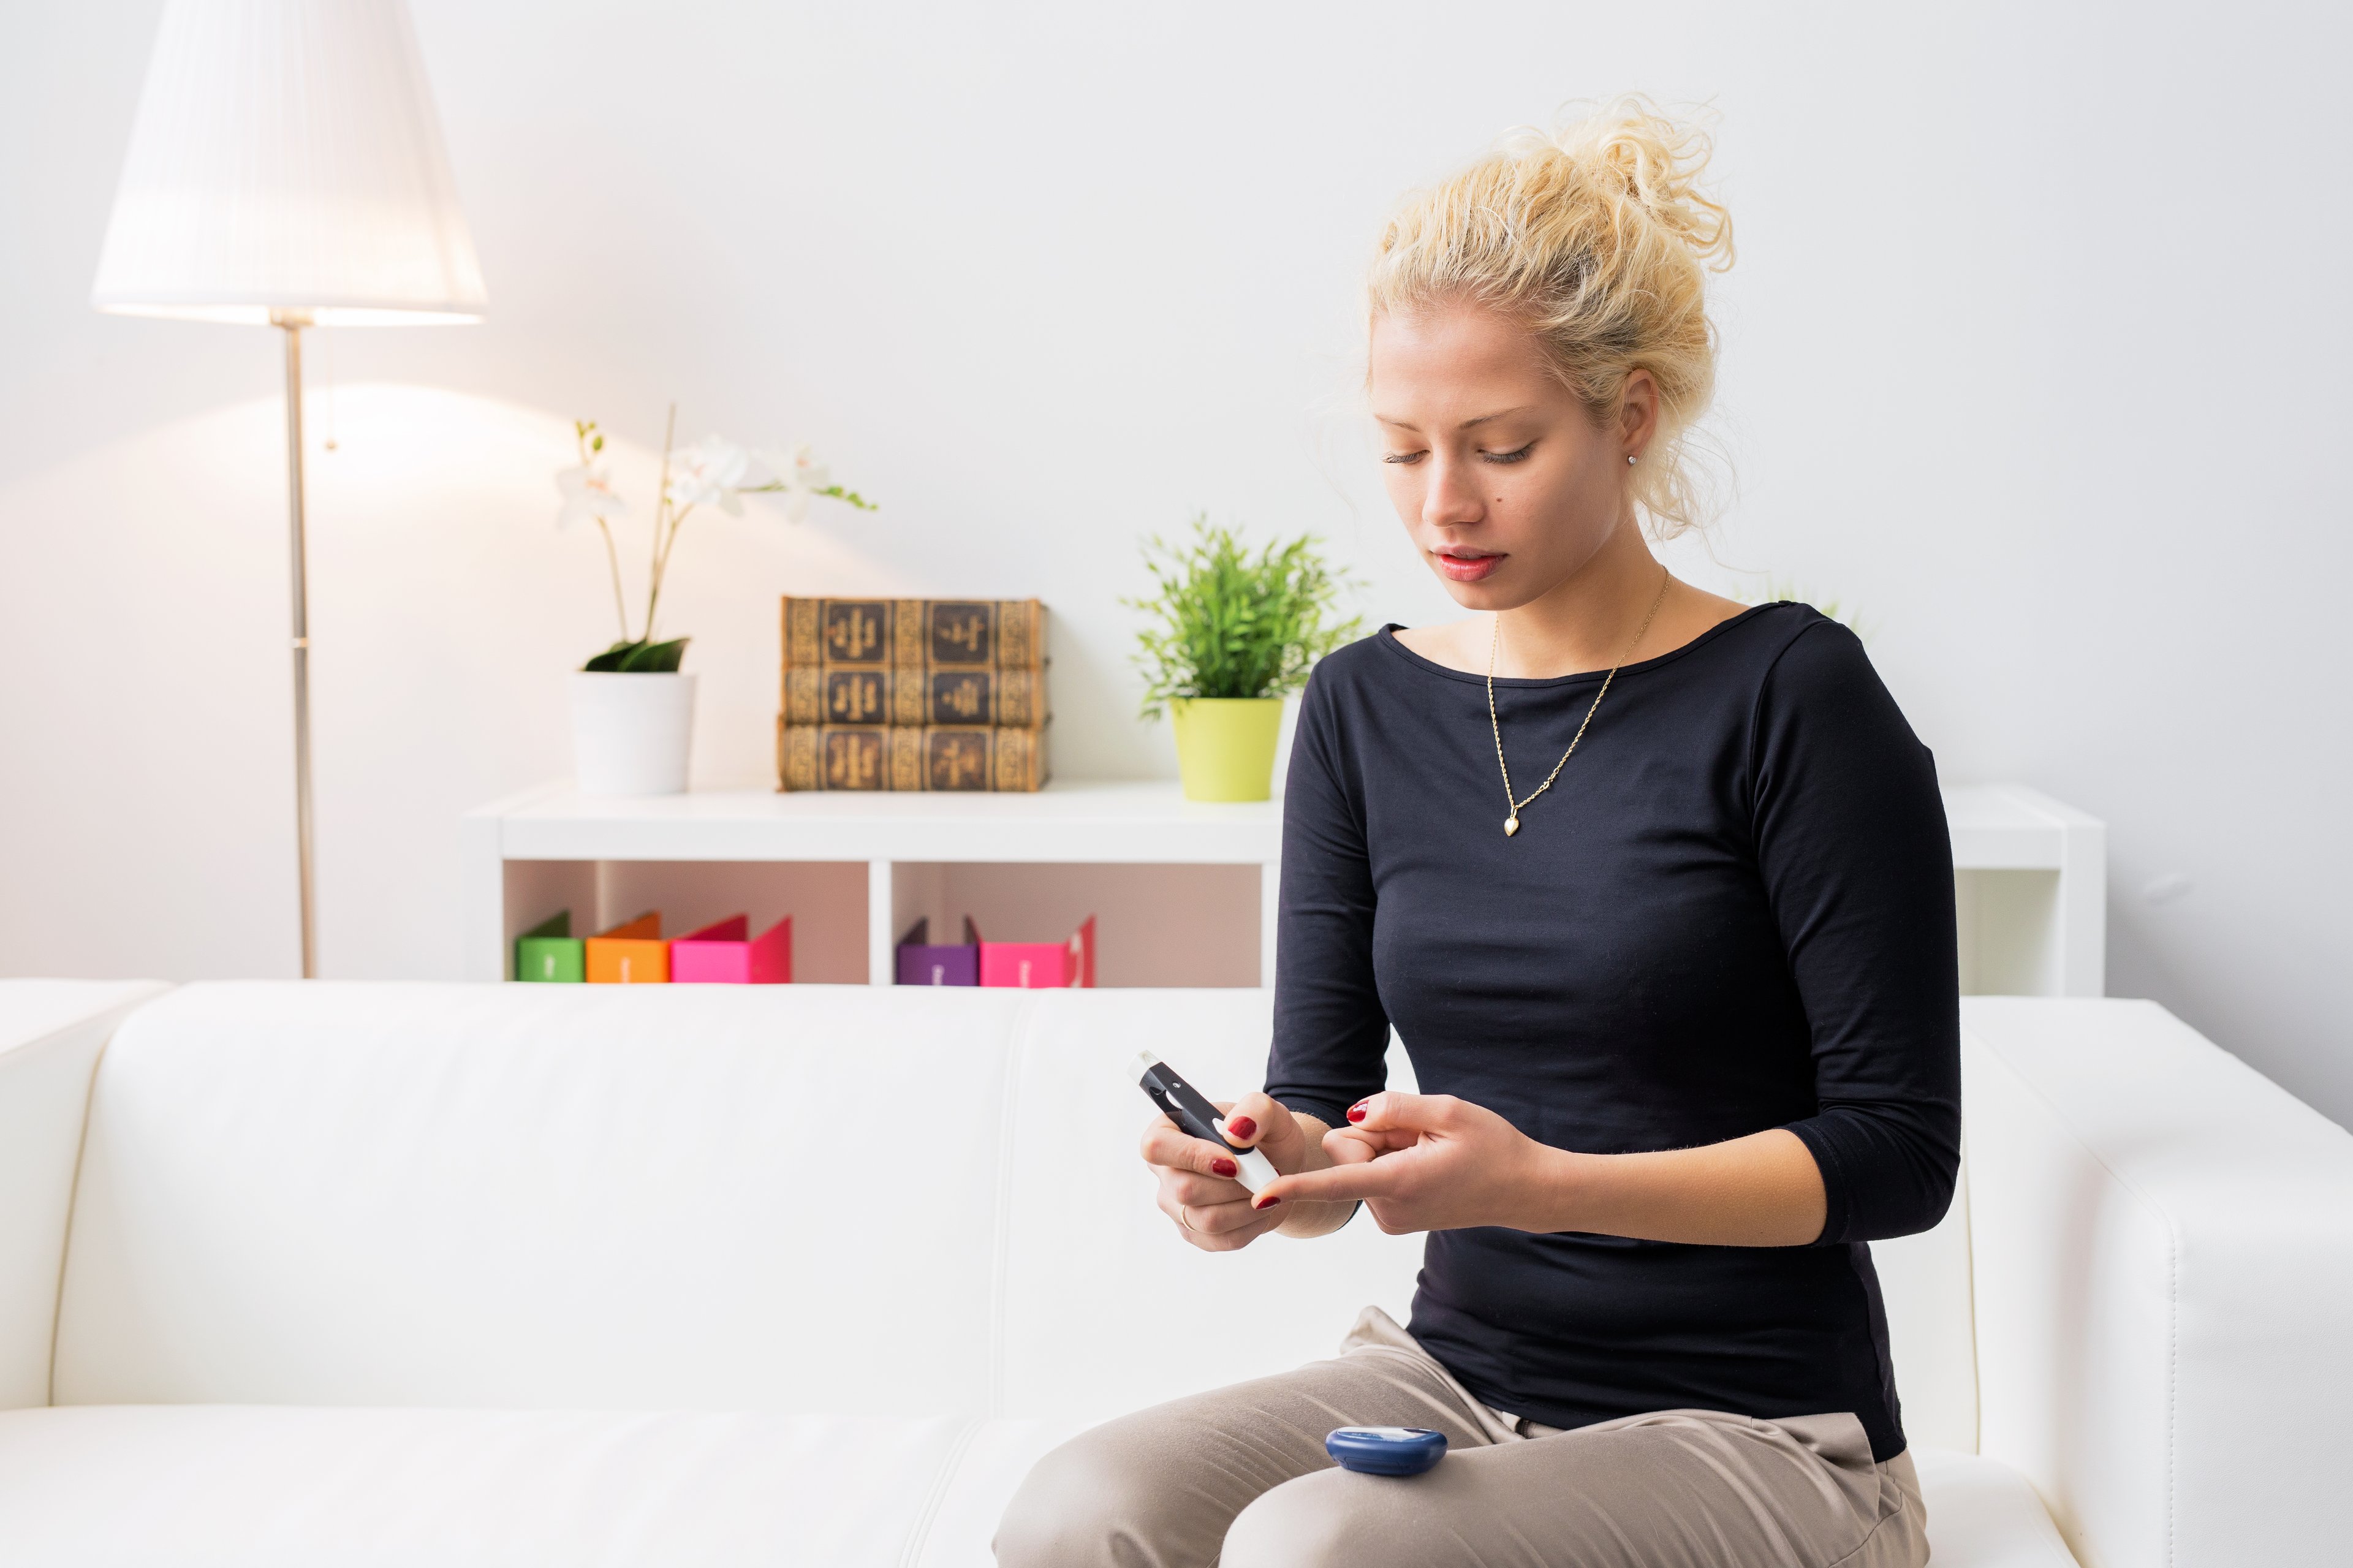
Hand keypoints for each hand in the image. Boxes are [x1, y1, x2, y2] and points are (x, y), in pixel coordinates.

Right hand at [1140, 1091, 1317, 1251]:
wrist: (1280, 1169)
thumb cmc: (1266, 1136)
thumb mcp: (1270, 1111)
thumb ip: (1256, 1109)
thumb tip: (1235, 1132)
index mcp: (1169, 1130)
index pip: (1156, 1146)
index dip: (1192, 1156)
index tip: (1234, 1161)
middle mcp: (1164, 1170)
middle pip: (1184, 1189)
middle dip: (1234, 1185)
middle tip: (1263, 1175)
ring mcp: (1175, 1206)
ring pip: (1205, 1220)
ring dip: (1246, 1207)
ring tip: (1266, 1191)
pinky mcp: (1193, 1232)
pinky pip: (1220, 1240)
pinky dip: (1250, 1225)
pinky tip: (1260, 1208)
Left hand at [1254, 1091, 1558, 1233]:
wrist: (1522, 1189)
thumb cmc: (1492, 1148)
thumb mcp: (1448, 1111)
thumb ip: (1394, 1107)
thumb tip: (1352, 1116)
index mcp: (1399, 1183)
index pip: (1336, 1182)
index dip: (1295, 1186)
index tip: (1261, 1196)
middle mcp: (1388, 1208)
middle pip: (1347, 1150)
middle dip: (1375, 1133)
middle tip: (1423, 1136)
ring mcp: (1390, 1217)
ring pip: (1360, 1160)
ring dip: (1389, 1147)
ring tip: (1431, 1152)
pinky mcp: (1393, 1217)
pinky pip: (1372, 1172)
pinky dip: (1394, 1160)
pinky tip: (1428, 1163)